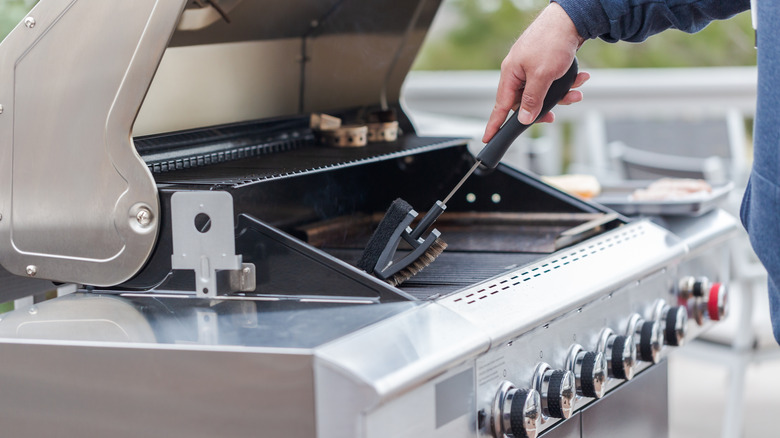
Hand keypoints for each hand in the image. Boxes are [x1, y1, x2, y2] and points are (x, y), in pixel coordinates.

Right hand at [482, 2, 587, 142]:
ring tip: (575, 93)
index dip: (494, 124)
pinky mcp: (545, 63)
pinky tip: (579, 78)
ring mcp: (531, 67)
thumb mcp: (542, 76)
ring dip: (560, 95)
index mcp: (511, 74)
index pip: (500, 106)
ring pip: (542, 93)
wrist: (571, 19)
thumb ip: (531, 100)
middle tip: (552, 117)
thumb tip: (524, 118)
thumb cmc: (551, 41)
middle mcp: (518, 71)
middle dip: (543, 108)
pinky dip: (566, 83)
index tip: (488, 138)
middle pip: (525, 102)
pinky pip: (552, 82)